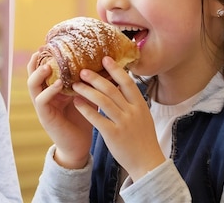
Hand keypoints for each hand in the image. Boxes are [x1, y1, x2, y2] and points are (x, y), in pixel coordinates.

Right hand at [27, 52, 93, 168]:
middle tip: (42, 50)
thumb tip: (108, 64)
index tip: (49, 43)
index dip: (44, 56)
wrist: (80, 145)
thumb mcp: (88, 97)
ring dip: (38, 74)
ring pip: (32, 85)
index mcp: (54, 88)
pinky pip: (42, 101)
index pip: (44, 69)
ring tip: (48, 66)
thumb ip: (91, 83)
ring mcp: (43, 106)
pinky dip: (49, 91)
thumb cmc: (85, 119)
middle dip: (36, 62)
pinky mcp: (45, 117)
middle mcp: (45, 95)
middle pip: (33, 74)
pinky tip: (59, 85)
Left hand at [72, 56, 165, 180]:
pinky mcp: (113, 135)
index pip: (127, 82)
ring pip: (103, 101)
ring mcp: (123, 123)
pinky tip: (76, 103)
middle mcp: (133, 111)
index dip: (115, 69)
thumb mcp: (142, 117)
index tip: (105, 59)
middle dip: (96, 78)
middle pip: (112, 89)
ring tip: (75, 84)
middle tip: (83, 70)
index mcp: (140, 105)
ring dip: (87, 90)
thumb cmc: (143, 139)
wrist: (147, 163)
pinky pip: (97, 118)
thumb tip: (119, 85)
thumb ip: (132, 102)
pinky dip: (85, 109)